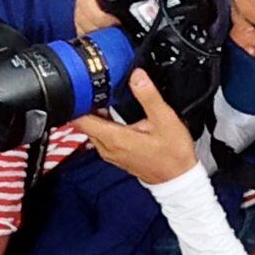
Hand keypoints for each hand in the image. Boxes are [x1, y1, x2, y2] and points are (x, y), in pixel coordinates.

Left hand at [75, 71, 204, 186]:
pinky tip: (113, 114)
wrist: (176, 177)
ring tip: (106, 97)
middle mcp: (106, 148)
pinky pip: (101, 136)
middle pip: (84, 124)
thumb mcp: (164, 119)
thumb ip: (148, 96)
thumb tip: (136, 76)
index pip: (81, 121)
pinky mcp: (114, 155)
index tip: (83, 89)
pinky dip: (103, 124)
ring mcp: (109, 153)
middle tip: (97, 88)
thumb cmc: (172, 153)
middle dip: (87, 106)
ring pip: (93, 130)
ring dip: (96, 114)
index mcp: (114, 138)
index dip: (78, 103)